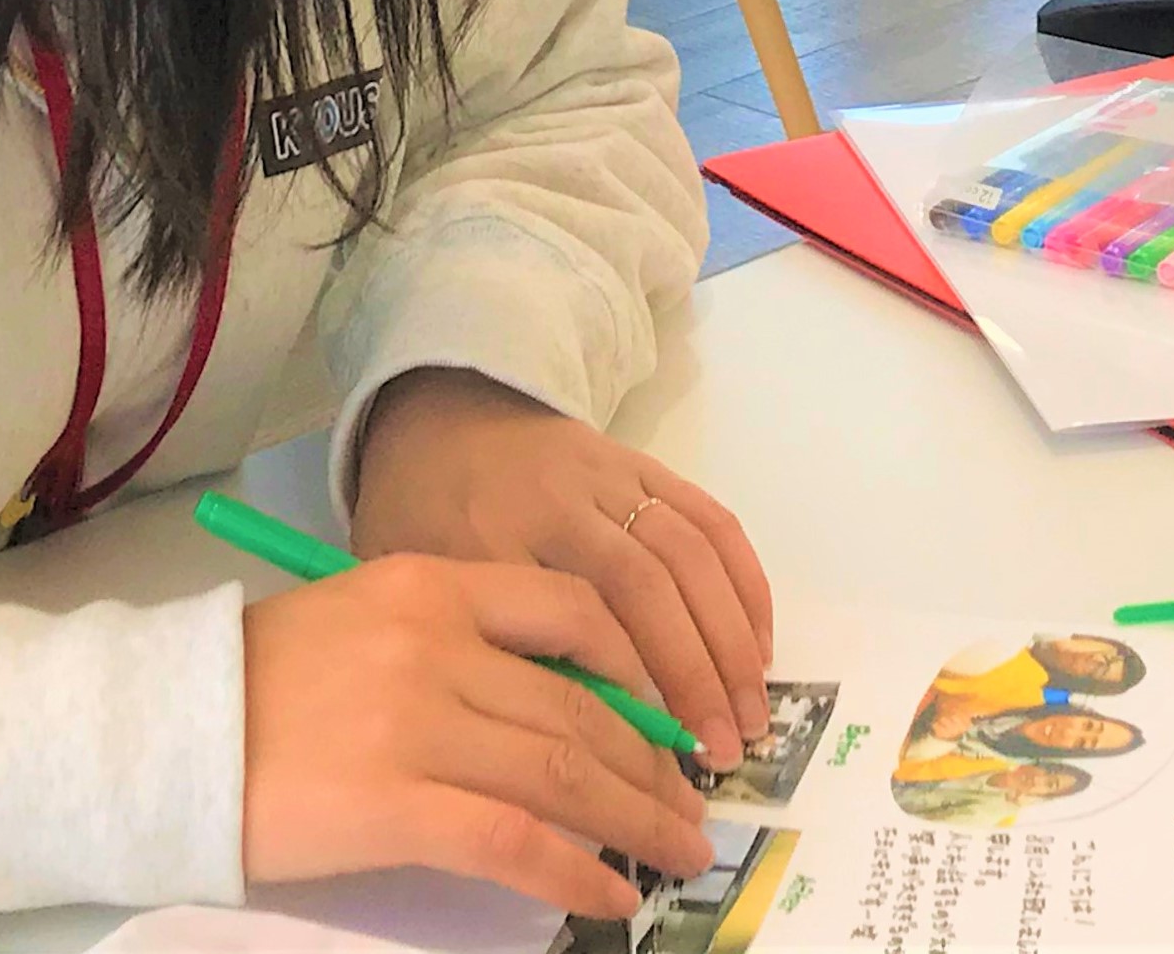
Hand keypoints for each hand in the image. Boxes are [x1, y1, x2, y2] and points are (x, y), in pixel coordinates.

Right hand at [242, 553, 708, 921]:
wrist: (161, 733)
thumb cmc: (256, 683)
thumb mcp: (360, 622)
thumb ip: (450, 645)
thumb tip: (553, 709)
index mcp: (428, 582)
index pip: (572, 611)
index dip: (639, 672)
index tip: (668, 720)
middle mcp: (434, 642)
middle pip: (580, 705)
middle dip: (650, 763)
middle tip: (691, 805)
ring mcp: (416, 722)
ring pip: (563, 770)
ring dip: (635, 818)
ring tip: (675, 852)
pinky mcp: (394, 803)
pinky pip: (514, 840)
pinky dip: (575, 871)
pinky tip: (609, 896)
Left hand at [352, 368, 773, 764]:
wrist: (437, 414)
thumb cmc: (419, 519)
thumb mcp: (414, 590)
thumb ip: (476, 654)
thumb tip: (557, 745)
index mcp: (489, 535)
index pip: (568, 615)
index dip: (619, 682)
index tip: (645, 757)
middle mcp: (557, 499)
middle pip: (643, 585)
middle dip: (693, 674)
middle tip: (722, 753)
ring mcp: (608, 476)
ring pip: (687, 553)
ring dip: (729, 638)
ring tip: (749, 714)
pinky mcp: (643, 464)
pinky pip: (708, 518)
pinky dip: (744, 583)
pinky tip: (759, 646)